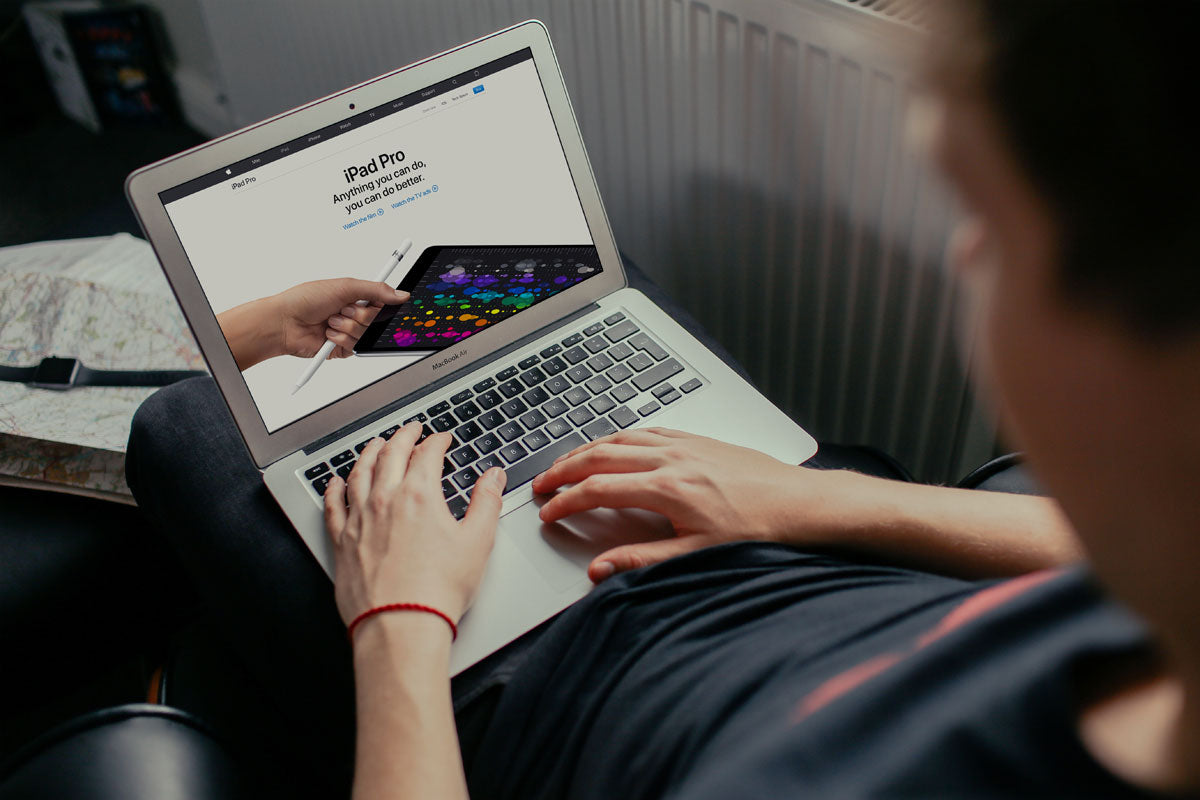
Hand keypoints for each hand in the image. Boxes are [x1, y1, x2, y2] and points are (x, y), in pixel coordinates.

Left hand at [275, 278, 408, 358]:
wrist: (285, 322)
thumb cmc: (306, 299)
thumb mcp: (345, 286)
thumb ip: (376, 289)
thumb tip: (401, 294)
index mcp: (357, 296)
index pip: (383, 301)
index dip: (385, 303)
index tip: (382, 302)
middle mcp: (355, 314)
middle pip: (377, 319)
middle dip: (360, 314)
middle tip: (344, 309)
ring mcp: (349, 331)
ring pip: (366, 334)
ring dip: (347, 326)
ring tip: (331, 321)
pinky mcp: (343, 348)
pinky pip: (355, 347)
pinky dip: (341, 339)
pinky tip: (328, 334)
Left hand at [323, 421, 506, 627]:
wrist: (400, 625)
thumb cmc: (438, 590)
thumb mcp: (477, 542)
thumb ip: (487, 503)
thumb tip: (493, 477)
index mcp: (419, 495)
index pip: (428, 454)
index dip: (437, 441)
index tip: (442, 438)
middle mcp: (385, 500)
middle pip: (390, 454)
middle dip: (403, 436)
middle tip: (411, 429)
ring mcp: (359, 519)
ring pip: (359, 472)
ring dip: (368, 453)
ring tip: (375, 444)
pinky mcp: (342, 541)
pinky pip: (333, 505)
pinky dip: (335, 488)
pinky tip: (336, 482)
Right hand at [531, 427, 813, 581]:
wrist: (802, 506)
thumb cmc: (758, 531)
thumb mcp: (697, 555)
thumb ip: (643, 560)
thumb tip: (601, 568)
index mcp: (666, 488)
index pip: (598, 490)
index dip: (565, 502)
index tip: (547, 512)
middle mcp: (671, 459)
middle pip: (601, 455)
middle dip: (565, 468)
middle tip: (542, 484)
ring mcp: (686, 445)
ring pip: (622, 438)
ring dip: (589, 448)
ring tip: (568, 462)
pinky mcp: (701, 440)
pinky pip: (649, 431)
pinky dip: (622, 437)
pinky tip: (618, 444)